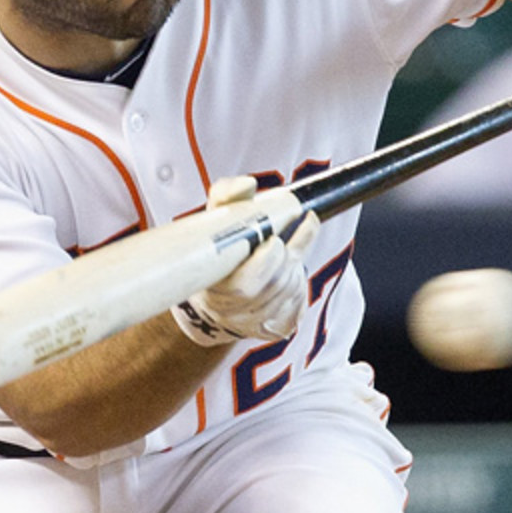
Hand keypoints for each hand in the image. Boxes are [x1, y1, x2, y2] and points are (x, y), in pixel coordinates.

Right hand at [171, 176, 319, 346]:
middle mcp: (237, 314)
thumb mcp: (213, 220)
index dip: (268, 258)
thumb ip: (227, 196)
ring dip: (293, 264)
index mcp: (216, 289)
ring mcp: (259, 325)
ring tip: (281, 251)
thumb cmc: (214, 252)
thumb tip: (248, 184)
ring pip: (293, 288)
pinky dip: (297, 280)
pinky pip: (300, 301)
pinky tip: (285, 271)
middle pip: (279, 281)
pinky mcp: (279, 328)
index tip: (273, 238)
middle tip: (279, 240)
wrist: (211, 299)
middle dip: (286, 254)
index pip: (250, 282)